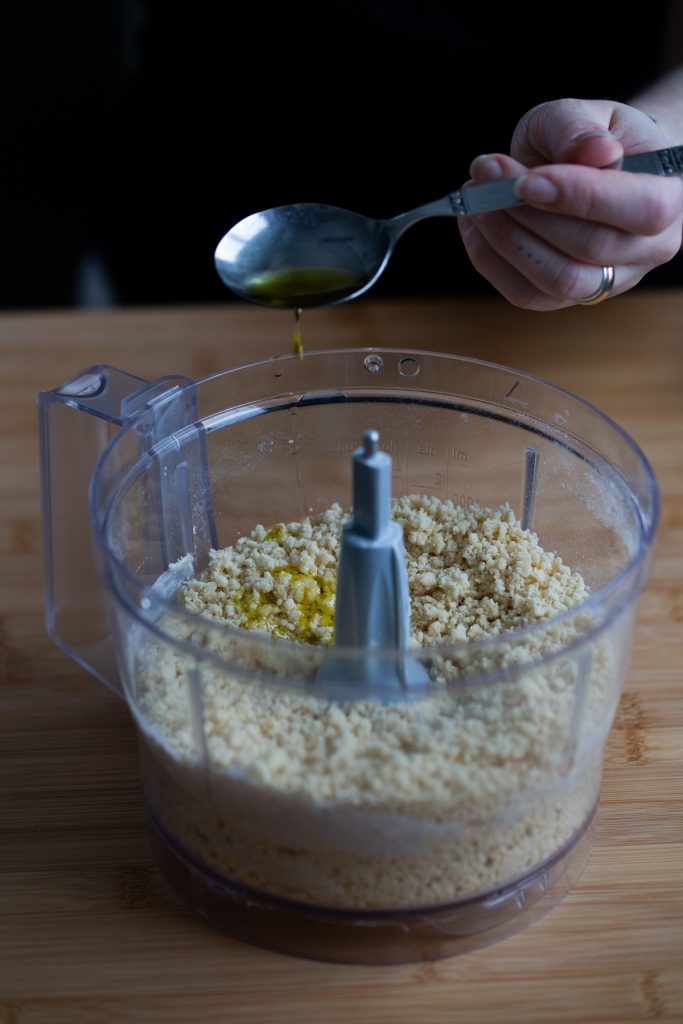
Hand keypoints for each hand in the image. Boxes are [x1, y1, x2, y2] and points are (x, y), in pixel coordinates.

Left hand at [458, 98, 682, 308]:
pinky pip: (529, 295)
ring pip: (560, 281)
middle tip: (483, 176)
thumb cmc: (592, 136)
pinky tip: (475, 225)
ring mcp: (613, 280)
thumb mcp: (584, 112)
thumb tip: (594, 152)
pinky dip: (492, 261)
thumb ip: (579, 128)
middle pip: (591, 248)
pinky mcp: (572, 296)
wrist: (592, 164)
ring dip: (506, 240)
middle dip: (527, 213)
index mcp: (671, 195)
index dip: (580, 196)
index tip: (523, 180)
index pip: (642, 208)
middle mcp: (650, 248)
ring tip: (476, 198)